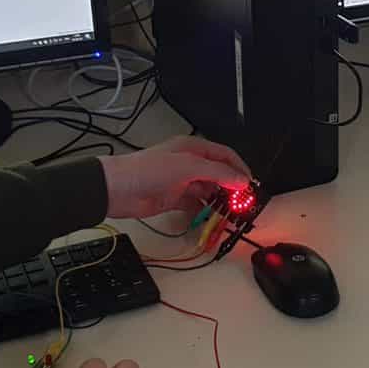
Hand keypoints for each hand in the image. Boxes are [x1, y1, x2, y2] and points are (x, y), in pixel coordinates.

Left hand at [99, 136, 250, 219]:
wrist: (116, 189)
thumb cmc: (149, 170)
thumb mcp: (187, 167)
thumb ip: (217, 173)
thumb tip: (243, 181)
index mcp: (194, 148)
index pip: (225, 156)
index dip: (240, 169)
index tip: (252, 185)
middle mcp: (189, 163)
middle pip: (219, 174)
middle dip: (232, 187)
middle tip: (244, 203)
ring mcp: (182, 181)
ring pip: (208, 190)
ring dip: (219, 201)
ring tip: (231, 213)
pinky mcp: (174, 198)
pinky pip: (195, 204)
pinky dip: (204, 211)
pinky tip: (212, 219)